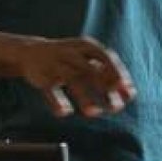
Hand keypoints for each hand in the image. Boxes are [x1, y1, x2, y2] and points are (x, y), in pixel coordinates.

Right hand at [14, 37, 135, 119]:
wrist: (31, 52)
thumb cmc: (68, 58)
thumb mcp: (88, 60)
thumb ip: (108, 74)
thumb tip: (131, 93)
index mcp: (87, 46)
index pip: (106, 58)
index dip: (118, 75)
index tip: (128, 94)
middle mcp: (72, 53)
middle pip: (90, 69)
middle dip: (104, 88)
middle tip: (116, 108)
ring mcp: (56, 64)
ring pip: (71, 79)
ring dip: (84, 97)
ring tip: (94, 113)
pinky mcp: (41, 76)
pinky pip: (49, 90)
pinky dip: (57, 101)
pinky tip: (65, 112)